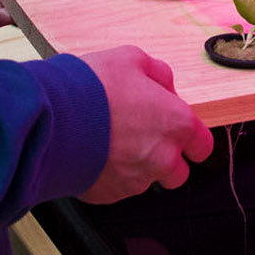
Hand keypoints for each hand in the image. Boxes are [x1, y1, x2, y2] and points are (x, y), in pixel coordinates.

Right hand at [75, 45, 213, 202]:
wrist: (51, 119)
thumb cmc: (91, 87)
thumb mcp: (131, 59)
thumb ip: (158, 74)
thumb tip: (164, 86)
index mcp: (176, 123)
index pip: (203, 145)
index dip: (192, 140)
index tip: (181, 135)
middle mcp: (162, 157)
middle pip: (179, 172)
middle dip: (167, 160)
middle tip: (143, 139)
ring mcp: (136, 180)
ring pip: (147, 182)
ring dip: (137, 168)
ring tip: (112, 145)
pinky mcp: (110, 195)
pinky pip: (119, 189)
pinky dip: (111, 177)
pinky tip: (95, 155)